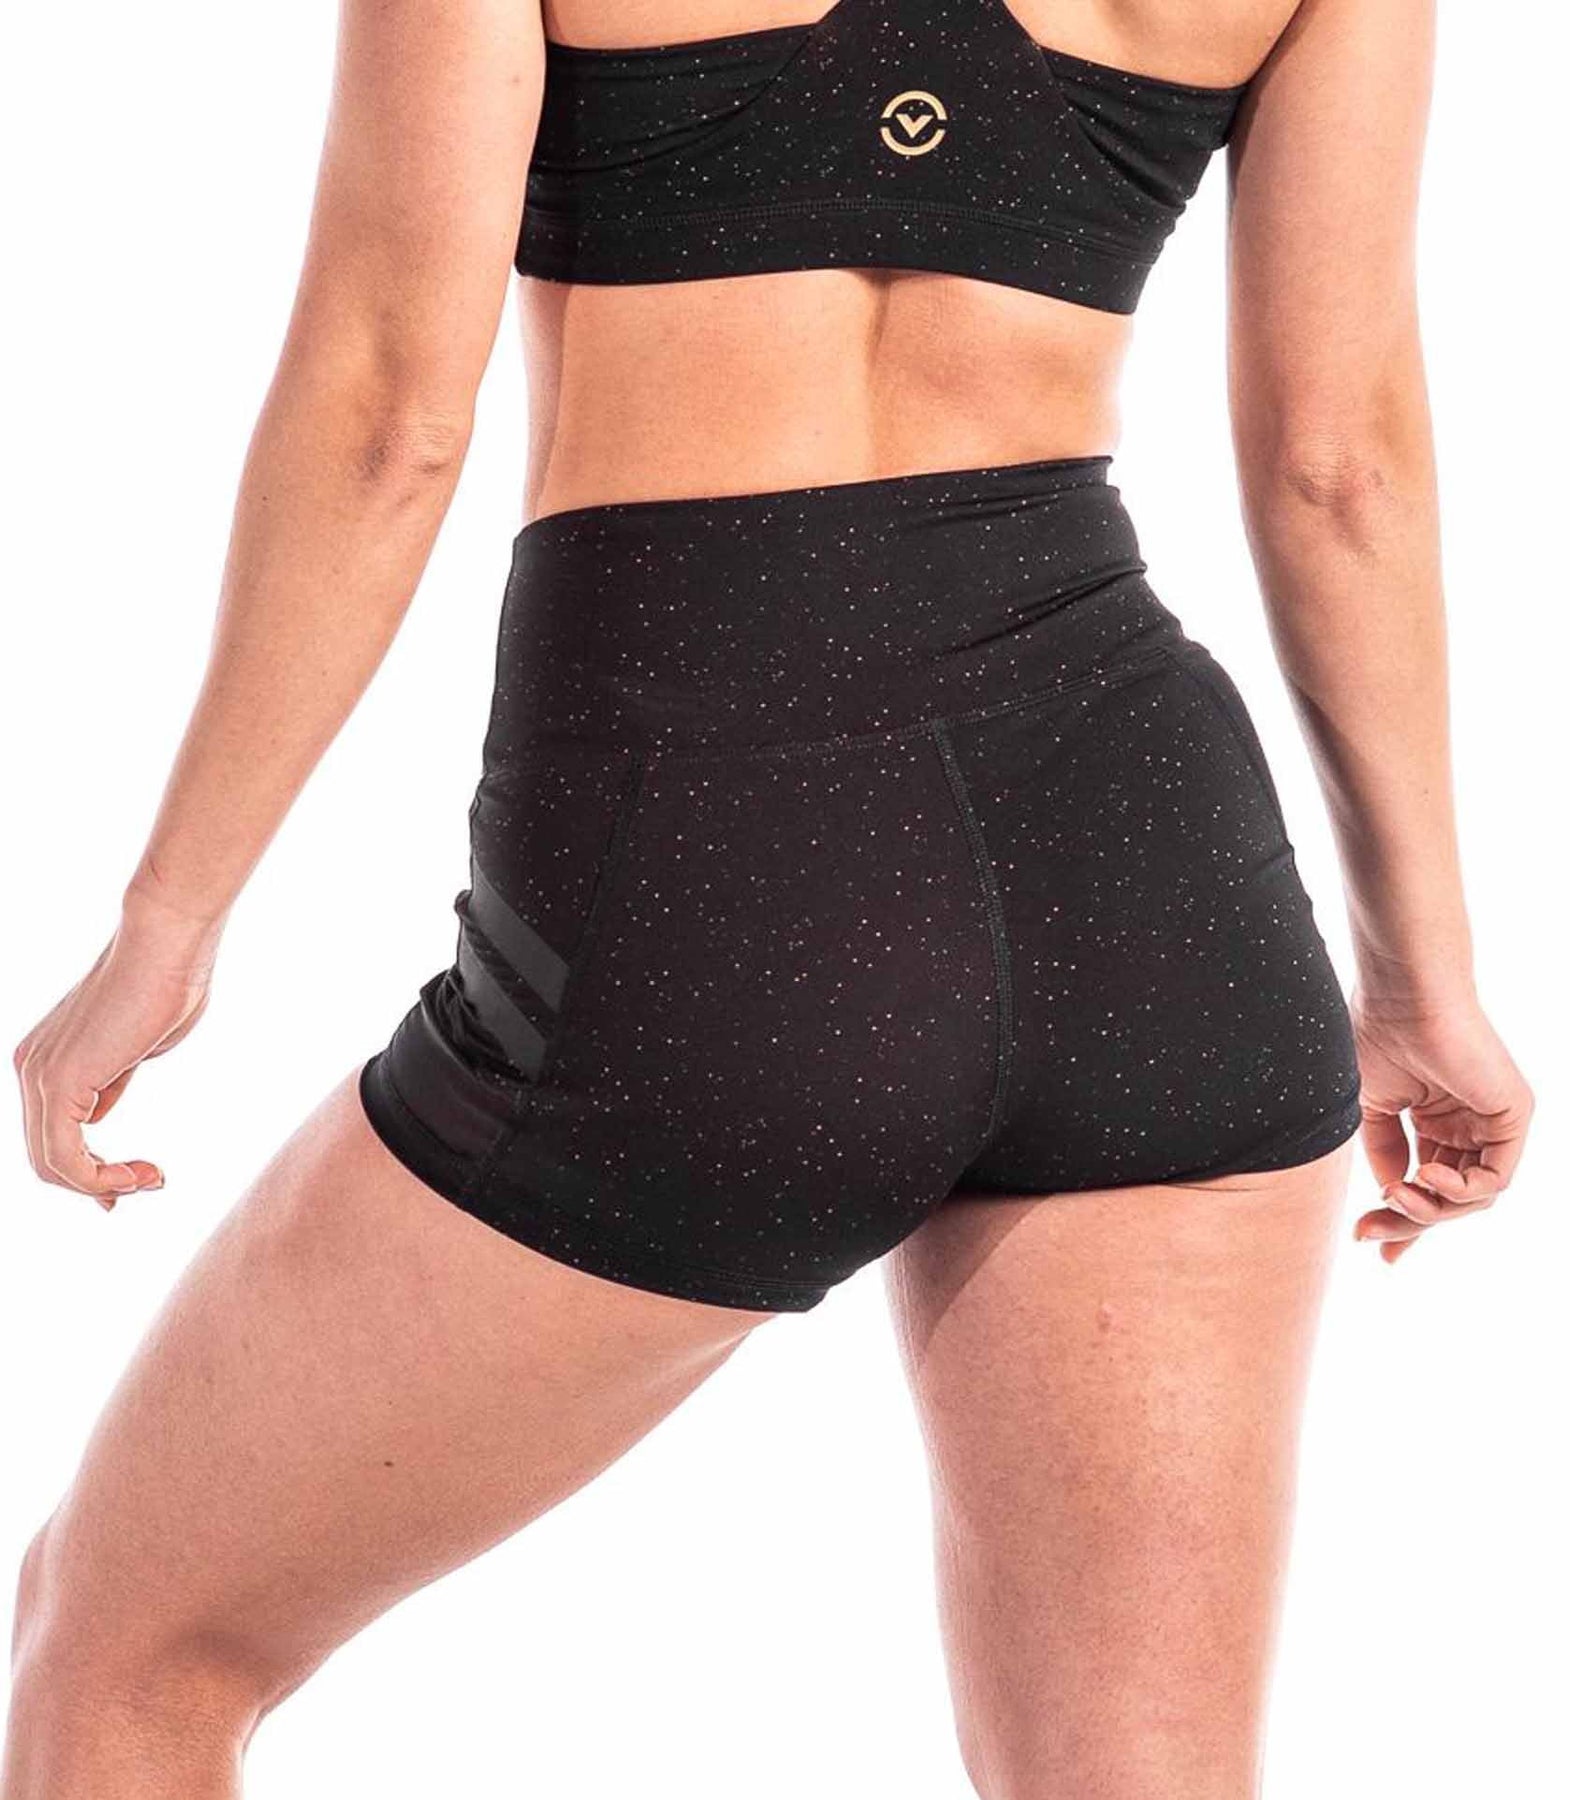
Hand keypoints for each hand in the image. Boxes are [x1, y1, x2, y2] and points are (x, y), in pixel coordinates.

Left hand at [14, 898, 219, 1206]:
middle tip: (150, 1182)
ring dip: (106, 1183)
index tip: (139, 1178)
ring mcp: (39, 1075)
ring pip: (51, 1163)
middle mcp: (30, 1068)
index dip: (92, 1169)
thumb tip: (96, 1113)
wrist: (168, 942)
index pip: (52, 1134)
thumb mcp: (135, 1048)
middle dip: (99, 1183)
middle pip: (45, 1156)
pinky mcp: (59, 1083)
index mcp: (46, 1058)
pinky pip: (65, 1157)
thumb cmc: (168, 981)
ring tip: (152, 1177)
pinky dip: (102, 1178)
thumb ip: (111, 1080)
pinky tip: (141, 1173)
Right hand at [1352, 987, 1532, 1262]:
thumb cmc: (1375, 1034)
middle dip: (1408, 1220)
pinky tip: (1425, 1175)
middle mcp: (1467, 1123)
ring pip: (1471, 1197)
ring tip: (1396, 1194)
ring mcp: (1492, 1121)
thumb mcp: (1369, 1108)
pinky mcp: (1514, 1116)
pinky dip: (1460, 1190)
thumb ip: (1384, 1153)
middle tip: (1369, 1231)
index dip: (1400, 1218)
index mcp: (1434, 1118)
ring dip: (1430, 1208)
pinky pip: (1496, 1179)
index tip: (1365, 1239)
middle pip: (1446, 1198)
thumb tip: (1392, 1193)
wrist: (1400, 996)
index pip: (1427, 1183)